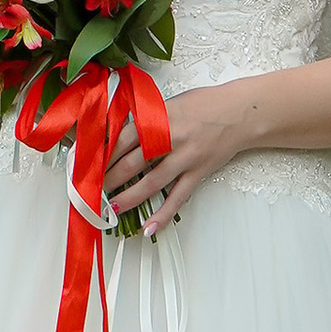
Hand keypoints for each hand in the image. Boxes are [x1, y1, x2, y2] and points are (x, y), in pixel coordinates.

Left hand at [102, 80, 247, 237]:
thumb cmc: (204, 104)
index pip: (123, 138)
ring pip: (152, 182)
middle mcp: (170, 138)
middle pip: (133, 162)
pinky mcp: (198, 173)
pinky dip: (163, 214)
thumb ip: (147, 120)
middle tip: (94, 189)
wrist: (241, 112)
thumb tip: (118, 136)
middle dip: (110, 178)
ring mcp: (185, 158)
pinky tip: (149, 227)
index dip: (104, 154)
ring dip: (130, 197)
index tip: (90, 165)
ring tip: (113, 207)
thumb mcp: (170, 104)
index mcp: (159, 118)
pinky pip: (178, 198)